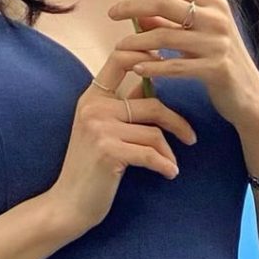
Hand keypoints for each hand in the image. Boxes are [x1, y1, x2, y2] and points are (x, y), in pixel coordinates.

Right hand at [47, 42, 197, 236]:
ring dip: (169, 152)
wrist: (67, 204)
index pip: (119, 58)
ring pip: (154, 132)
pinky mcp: (108, 152)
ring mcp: (99, 129)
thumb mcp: (101, 128)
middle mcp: (94, 108)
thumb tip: (150, 82)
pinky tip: (169, 174)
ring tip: (171, 165)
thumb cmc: (89, 167)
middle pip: (151, 103)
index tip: (168, 63)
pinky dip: (165, 165)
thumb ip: (123, 105)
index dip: (146, 53)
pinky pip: (150, 154)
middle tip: (191, 138)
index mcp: (92, 97)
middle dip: (177, 122)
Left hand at [108, 0, 258, 128]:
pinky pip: (174, 66)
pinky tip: (137, 68)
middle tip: (111, 13)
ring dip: (136, 41)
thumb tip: (139, 15)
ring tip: (119, 48)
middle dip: (132, 6)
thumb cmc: (219, 61)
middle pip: (163, 3)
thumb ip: (170, 24)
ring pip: (164, 36)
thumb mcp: (197, 36)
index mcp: (213, 3)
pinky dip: (153, 66)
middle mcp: (216, 18)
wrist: (250, 95)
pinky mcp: (216, 68)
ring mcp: (217, 43)